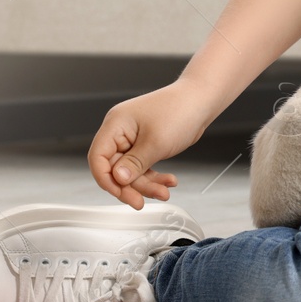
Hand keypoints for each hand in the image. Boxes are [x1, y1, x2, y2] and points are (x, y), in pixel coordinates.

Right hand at [87, 79, 213, 208]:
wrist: (202, 100)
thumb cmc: (181, 110)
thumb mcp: (156, 142)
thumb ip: (135, 164)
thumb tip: (117, 179)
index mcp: (116, 124)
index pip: (98, 157)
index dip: (106, 179)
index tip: (121, 193)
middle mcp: (121, 131)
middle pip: (115, 168)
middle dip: (131, 185)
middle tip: (141, 201)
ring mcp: (133, 138)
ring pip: (131, 171)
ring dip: (147, 184)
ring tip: (164, 191)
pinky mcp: (146, 144)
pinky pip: (144, 166)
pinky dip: (154, 176)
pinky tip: (168, 181)